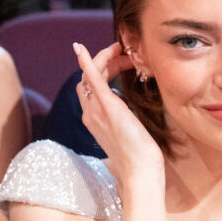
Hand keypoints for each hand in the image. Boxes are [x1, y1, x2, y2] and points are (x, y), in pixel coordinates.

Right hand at [71, 42, 163, 190]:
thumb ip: (125, 122)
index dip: (104, 71)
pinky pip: (92, 80)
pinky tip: (81, 49)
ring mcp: (96, 111)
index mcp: (94, 120)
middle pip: (88, 79)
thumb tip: (132, 117)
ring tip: (123, 49)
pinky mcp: (108, 108)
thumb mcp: (129, 136)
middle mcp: (90, 114)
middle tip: (125, 53)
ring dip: (106, 58)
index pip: (91, 88)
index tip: (122, 63)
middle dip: (105, 61)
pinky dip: (86, 63)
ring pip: (90, 75)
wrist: (140, 171)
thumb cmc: (140, 158)